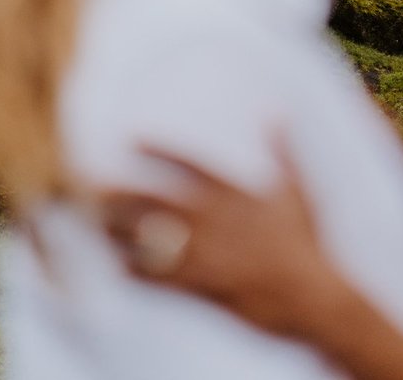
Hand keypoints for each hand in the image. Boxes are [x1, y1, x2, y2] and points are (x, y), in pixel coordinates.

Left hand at [99, 141, 339, 339]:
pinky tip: (117, 265)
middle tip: (92, 184)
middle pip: (156, 201)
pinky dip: (136, 271)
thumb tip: (276, 110)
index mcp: (234, 192)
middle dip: (123, 193)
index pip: (189, 163)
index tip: (133, 139)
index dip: (159, 150)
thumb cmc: (305, 240)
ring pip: (150, 239)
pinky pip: (159, 278)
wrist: (310, 293)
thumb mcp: (297, 188)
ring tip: (95, 222)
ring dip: (120, 231)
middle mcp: (213, 219)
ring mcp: (204, 253)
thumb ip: (282, 148)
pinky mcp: (202, 285)